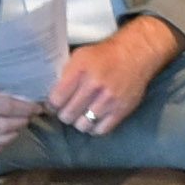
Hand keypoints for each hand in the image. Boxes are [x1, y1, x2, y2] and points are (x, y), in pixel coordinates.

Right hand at [0, 49, 41, 156]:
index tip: (37, 106)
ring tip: (20, 125)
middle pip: (2, 126)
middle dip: (22, 122)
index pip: (5, 106)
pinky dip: (0, 147)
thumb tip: (31, 88)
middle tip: (30, 115)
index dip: (26, 108)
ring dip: (13, 135)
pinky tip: (6, 136)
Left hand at [49, 15, 182, 135]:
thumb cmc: (105, 56)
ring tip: (82, 114)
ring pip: (82, 125)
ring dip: (79, 122)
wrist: (136, 54)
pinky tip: (94, 119)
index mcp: (80, 70)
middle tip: (68, 109)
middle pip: (67, 115)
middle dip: (65, 113)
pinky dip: (95, 127)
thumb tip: (48, 94)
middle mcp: (94, 85)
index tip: (54, 104)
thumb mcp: (80, 57)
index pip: (55, 99)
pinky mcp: (122, 109)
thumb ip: (65, 74)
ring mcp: (109, 99)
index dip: (51, 104)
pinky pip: (101, 130)